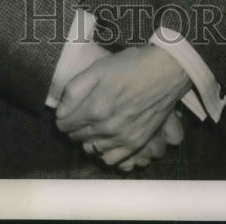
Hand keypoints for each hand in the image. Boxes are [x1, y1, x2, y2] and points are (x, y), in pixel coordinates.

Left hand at [55, 45, 189, 166]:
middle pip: (76, 136)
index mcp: (94, 108)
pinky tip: (105, 139)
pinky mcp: (136, 143)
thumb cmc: (131, 65)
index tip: (66, 110)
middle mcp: (107, 128)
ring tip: (92, 125)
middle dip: (73, 126)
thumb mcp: (98, 68)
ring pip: (91, 148)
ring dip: (87, 139)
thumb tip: (60, 112)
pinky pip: (111, 159)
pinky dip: (103, 152)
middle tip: (79, 114)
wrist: (166, 71)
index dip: (62, 116)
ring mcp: (122, 138)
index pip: (64, 124)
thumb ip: (75, 90)